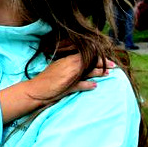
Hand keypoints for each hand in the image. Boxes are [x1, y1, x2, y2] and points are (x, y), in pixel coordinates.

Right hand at [0, 54, 114, 122]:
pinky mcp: (65, 86)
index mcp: (65, 61)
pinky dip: (87, 85)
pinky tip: (95, 86)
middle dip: (101, 62)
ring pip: (86, 71)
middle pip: (87, 61)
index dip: (96, 57)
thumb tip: (83, 70)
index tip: (105, 59)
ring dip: (98, 72)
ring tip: (108, 74)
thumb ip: (71, 69)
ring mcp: (66, 76)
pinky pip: (79, 85)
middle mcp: (67, 66)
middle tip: (113, 65)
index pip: (84, 55)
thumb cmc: (46, 82)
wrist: (34, 91)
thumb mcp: (59, 71)